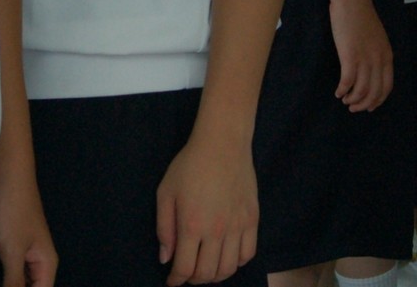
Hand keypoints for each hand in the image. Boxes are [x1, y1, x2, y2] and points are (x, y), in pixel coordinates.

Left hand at [0, 168, 57, 286]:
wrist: (5, 176)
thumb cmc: (14, 212)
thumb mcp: (12, 252)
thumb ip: (13, 283)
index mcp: (46, 264)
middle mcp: (37, 261)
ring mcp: (23, 253)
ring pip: (16, 280)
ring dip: (3, 285)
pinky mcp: (9, 245)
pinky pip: (7, 269)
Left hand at [156, 137, 257, 284]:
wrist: (222, 144)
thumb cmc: (189, 165)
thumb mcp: (165, 192)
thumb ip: (164, 228)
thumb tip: (166, 257)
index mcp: (191, 225)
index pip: (185, 268)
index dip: (176, 280)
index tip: (171, 281)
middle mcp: (216, 231)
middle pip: (207, 274)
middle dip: (193, 280)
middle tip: (187, 274)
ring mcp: (238, 226)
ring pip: (229, 268)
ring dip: (215, 276)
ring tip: (206, 269)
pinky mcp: (252, 219)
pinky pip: (248, 254)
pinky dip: (236, 263)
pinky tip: (226, 257)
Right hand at [330, 0, 392, 111]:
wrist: (352, 1)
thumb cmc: (360, 16)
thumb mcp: (377, 37)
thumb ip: (377, 53)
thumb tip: (371, 69)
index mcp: (387, 56)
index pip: (387, 87)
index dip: (377, 100)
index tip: (369, 106)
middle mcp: (379, 60)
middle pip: (374, 92)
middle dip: (364, 104)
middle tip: (354, 108)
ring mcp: (365, 59)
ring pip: (361, 90)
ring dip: (352, 99)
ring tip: (344, 100)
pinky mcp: (350, 57)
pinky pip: (347, 82)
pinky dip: (342, 90)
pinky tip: (337, 92)